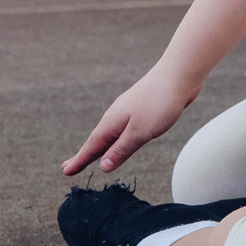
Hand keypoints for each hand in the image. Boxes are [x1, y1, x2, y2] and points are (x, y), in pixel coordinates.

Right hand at [62, 70, 195, 175]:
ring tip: (92, 157)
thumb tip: (102, 167)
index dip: (79, 160)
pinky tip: (120, 139)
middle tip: (69, 166)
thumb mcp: (139, 132)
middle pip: (97, 140)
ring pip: (111, 134)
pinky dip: (116, 139)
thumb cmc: (159, 103)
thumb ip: (121, 150)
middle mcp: (116, 116)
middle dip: (84, 155)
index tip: (66, 172)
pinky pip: (123, 129)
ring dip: (100, 147)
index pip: (91, 147)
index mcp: (112, 123)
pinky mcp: (142, 109)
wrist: (179, 74)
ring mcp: (129, 111)